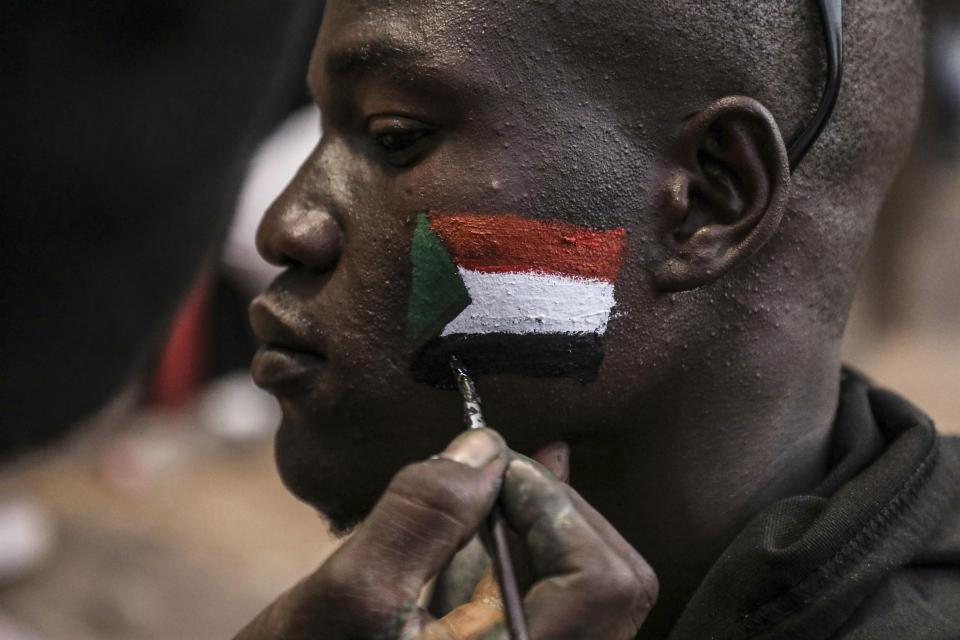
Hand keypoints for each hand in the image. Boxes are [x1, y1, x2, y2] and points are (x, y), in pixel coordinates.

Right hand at [234, 428, 657, 639]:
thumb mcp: (351, 593)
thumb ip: (422, 516)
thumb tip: (484, 447)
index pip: (599, 585)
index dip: (556, 508)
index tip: (498, 466)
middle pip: (616, 584)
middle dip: (557, 510)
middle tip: (497, 472)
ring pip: (598, 591)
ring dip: (550, 526)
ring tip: (499, 486)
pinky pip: (567, 602)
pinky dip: (540, 549)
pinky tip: (509, 508)